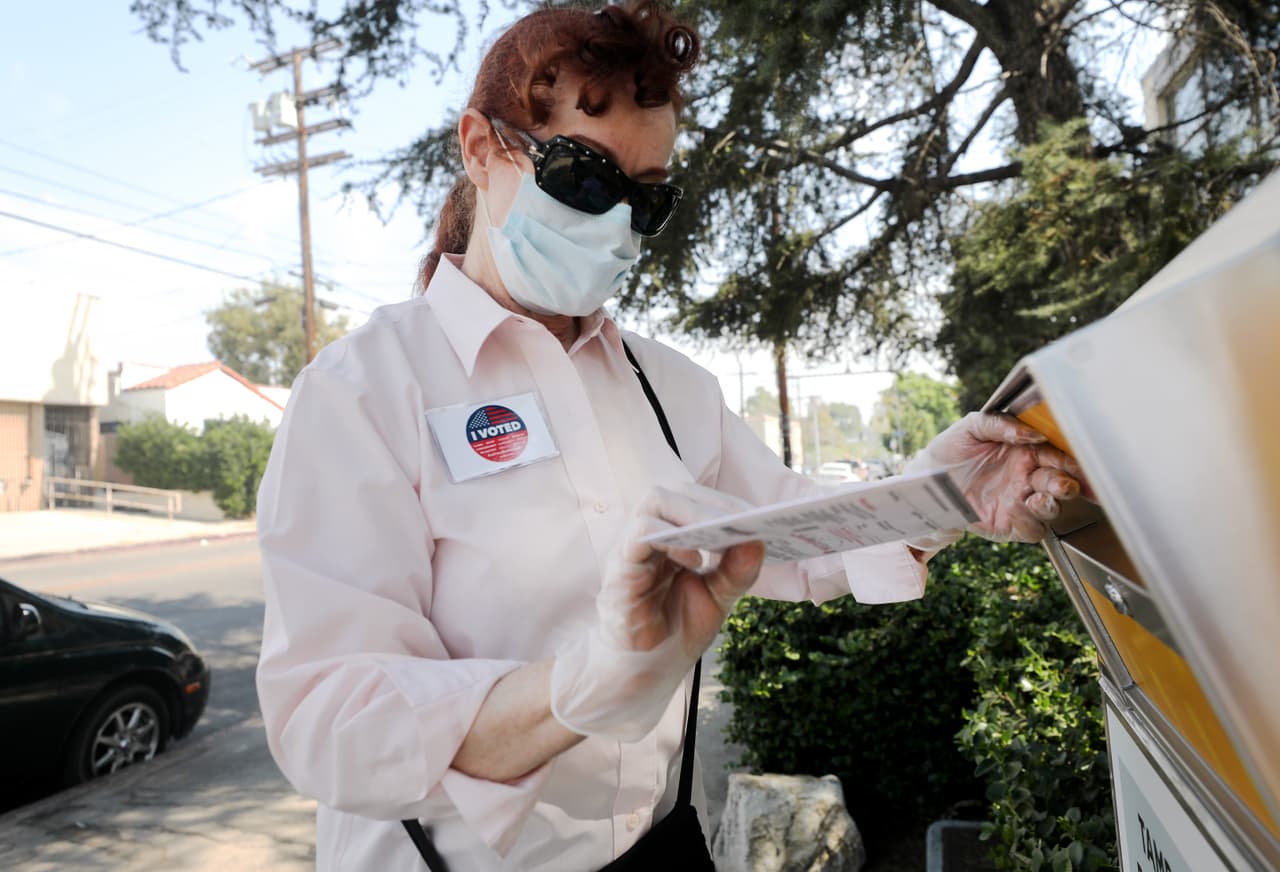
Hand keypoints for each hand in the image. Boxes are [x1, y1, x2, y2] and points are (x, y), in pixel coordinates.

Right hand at [600, 485, 765, 656]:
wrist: (646, 669)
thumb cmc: (676, 626)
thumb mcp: (717, 597)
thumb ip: (737, 571)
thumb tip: (758, 541)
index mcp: (669, 535)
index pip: (690, 498)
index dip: (721, 500)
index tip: (754, 513)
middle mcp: (646, 535)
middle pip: (670, 492)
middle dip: (708, 502)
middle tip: (739, 520)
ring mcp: (629, 551)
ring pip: (652, 504)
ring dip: (692, 513)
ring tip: (720, 534)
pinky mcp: (619, 574)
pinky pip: (639, 537)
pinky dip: (670, 540)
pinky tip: (694, 561)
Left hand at [905, 412, 1089, 547]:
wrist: (926, 477)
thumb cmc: (951, 449)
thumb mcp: (972, 427)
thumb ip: (1001, 424)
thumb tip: (1032, 433)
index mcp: (1028, 453)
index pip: (1059, 457)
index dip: (1073, 462)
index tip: (1081, 463)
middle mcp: (1028, 478)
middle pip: (1062, 485)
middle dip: (1067, 485)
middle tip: (1062, 485)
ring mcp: (1020, 502)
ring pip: (1052, 509)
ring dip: (1051, 505)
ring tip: (1039, 498)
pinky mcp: (1008, 524)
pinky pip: (1031, 529)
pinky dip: (1031, 521)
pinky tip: (1019, 507)